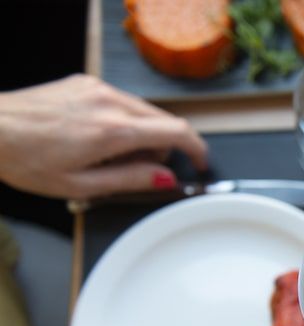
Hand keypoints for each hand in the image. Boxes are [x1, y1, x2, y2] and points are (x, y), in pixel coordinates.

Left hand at [0, 74, 206, 198]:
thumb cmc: (25, 158)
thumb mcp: (81, 185)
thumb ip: (131, 180)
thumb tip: (165, 178)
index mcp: (112, 131)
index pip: (177, 132)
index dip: (197, 149)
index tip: (200, 162)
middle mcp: (109, 102)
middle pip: (163, 121)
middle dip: (165, 147)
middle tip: (145, 169)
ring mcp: (97, 88)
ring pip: (143, 111)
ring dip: (144, 133)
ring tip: (113, 156)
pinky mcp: (86, 83)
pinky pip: (122, 101)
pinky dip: (124, 120)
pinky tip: (98, 137)